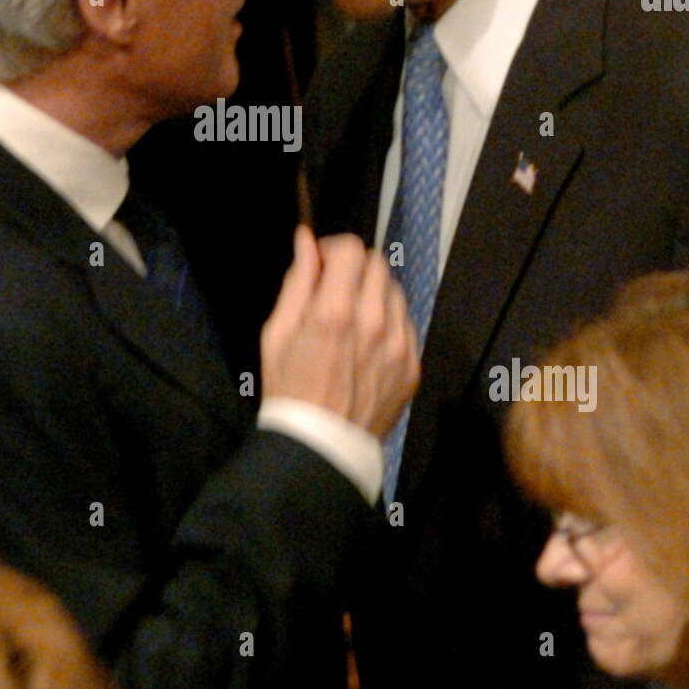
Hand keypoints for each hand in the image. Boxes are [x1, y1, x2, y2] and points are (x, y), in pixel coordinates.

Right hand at [260, 226, 419, 437]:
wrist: (319, 449)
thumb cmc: (288, 389)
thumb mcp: (277, 333)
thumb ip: (297, 282)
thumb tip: (306, 240)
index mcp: (334, 311)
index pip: (351, 249)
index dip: (333, 249)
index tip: (321, 265)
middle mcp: (374, 322)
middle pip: (377, 265)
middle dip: (354, 269)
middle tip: (335, 291)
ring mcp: (398, 346)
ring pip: (395, 292)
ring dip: (374, 294)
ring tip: (353, 320)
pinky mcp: (412, 365)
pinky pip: (406, 324)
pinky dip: (389, 323)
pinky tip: (368, 344)